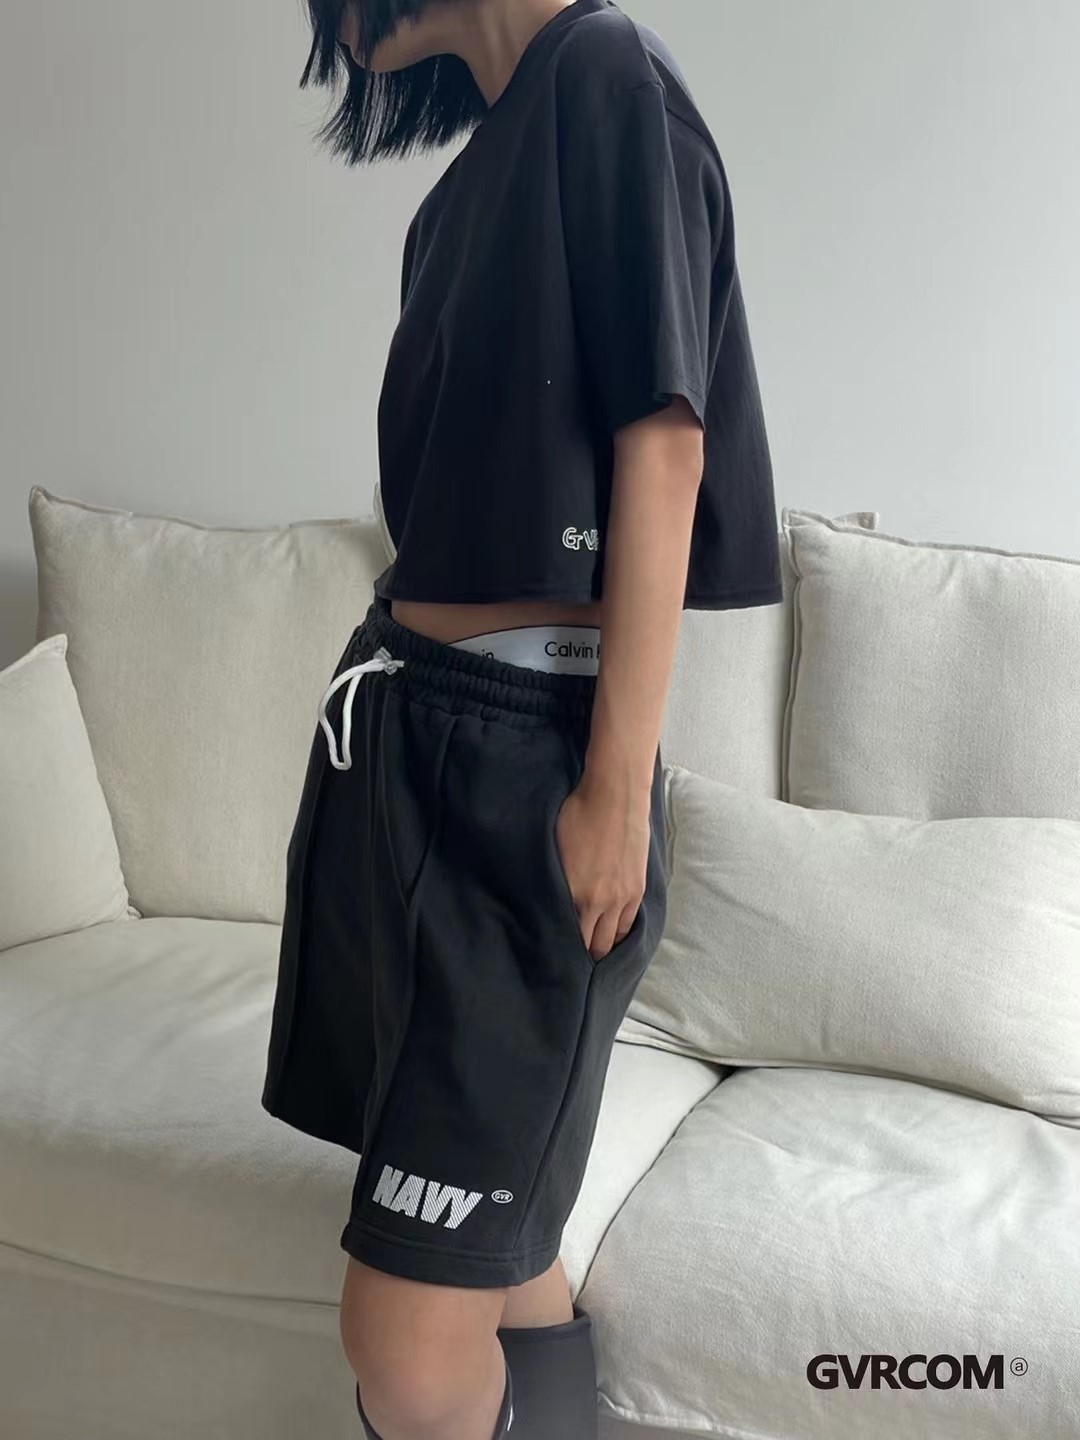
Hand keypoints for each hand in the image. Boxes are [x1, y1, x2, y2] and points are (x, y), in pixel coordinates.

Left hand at [554, 773, 649, 961]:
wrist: (615, 795)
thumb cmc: (578, 815)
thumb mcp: (554, 850)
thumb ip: (554, 884)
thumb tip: (548, 903)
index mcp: (576, 895)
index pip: (571, 941)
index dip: (564, 954)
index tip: (556, 961)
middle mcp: (601, 902)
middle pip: (594, 948)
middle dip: (584, 959)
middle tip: (573, 966)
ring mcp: (623, 897)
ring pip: (613, 939)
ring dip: (603, 948)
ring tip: (593, 953)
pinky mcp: (637, 888)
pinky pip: (629, 924)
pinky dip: (619, 934)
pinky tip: (611, 936)